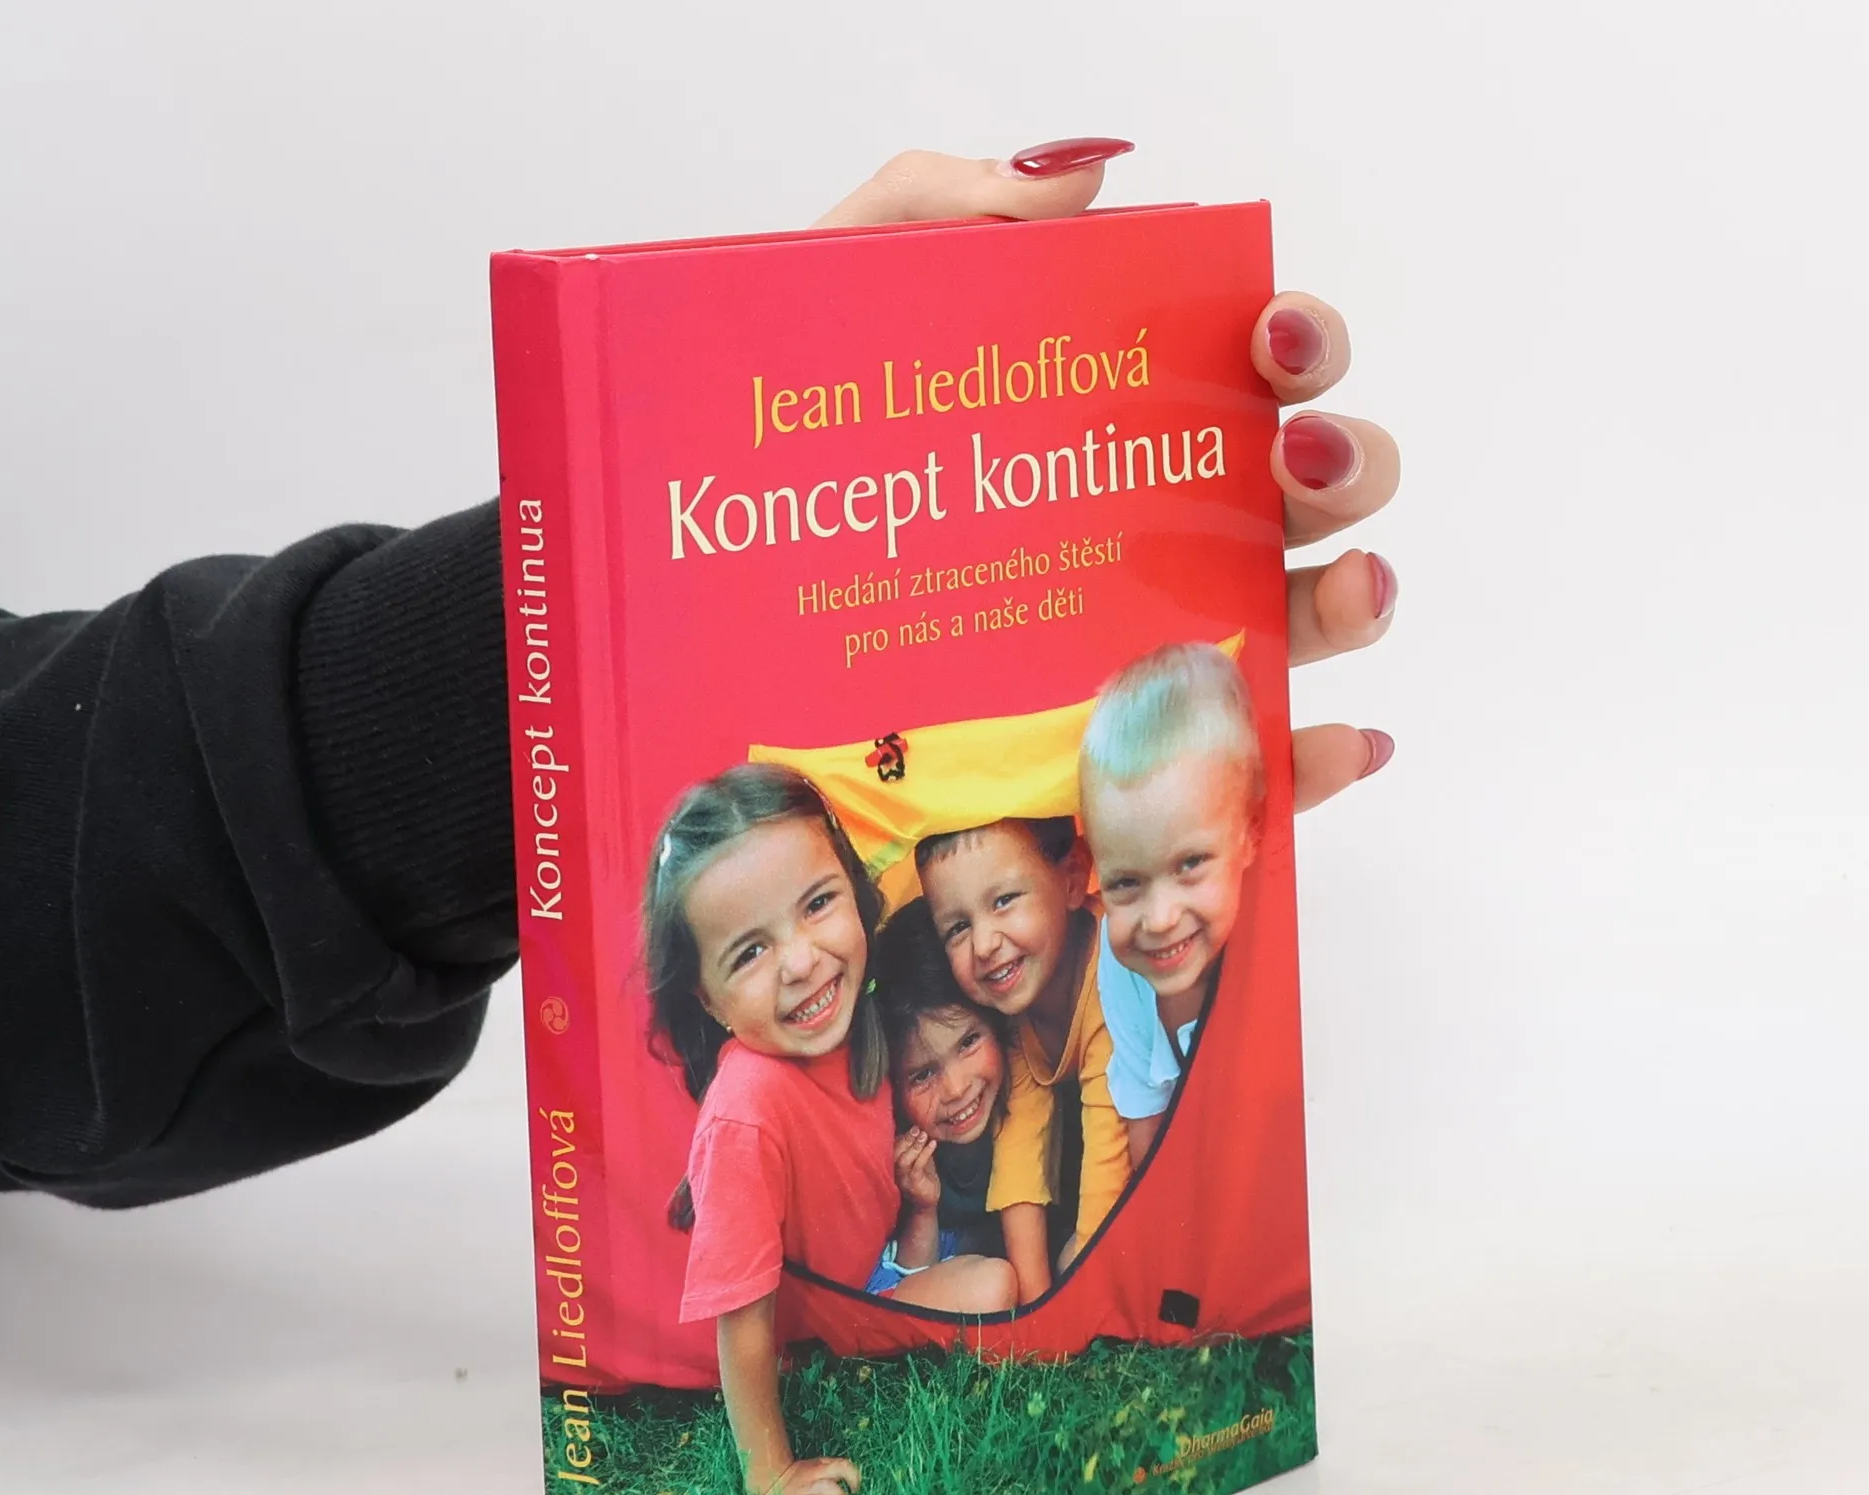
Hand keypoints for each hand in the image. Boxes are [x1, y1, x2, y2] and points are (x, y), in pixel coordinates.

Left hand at [819, 141, 1399, 813]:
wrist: (678, 612)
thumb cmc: (762, 465)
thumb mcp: (824, 306)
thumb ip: (936, 213)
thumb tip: (1082, 183)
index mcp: (1105, 426)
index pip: (1241, 374)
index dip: (1294, 347)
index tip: (1268, 337)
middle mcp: (1144, 537)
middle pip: (1297, 497)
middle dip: (1341, 464)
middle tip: (1295, 459)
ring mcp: (1138, 656)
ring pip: (1293, 627)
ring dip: (1350, 599)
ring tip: (1341, 583)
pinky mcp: (1112, 771)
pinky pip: (1235, 777)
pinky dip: (1307, 761)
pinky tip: (1329, 741)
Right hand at [893, 1126, 942, 1211]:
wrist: (926, 1203)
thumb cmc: (922, 1180)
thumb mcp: (919, 1162)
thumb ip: (917, 1150)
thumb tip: (921, 1132)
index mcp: (894, 1165)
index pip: (893, 1148)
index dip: (901, 1137)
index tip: (912, 1127)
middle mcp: (894, 1171)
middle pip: (895, 1152)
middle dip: (906, 1139)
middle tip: (916, 1129)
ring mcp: (903, 1178)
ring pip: (904, 1159)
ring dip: (915, 1146)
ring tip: (924, 1135)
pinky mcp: (912, 1183)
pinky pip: (917, 1166)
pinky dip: (925, 1154)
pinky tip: (932, 1145)